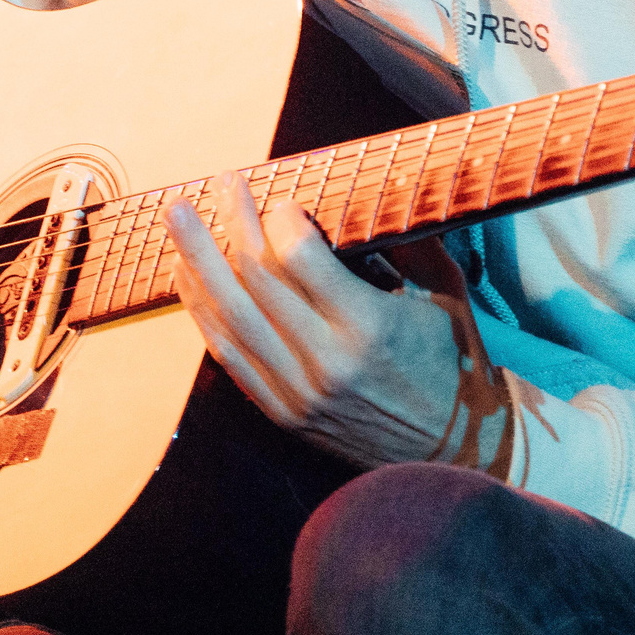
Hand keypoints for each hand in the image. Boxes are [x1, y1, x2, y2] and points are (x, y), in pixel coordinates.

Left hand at [166, 170, 513, 471]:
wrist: (456, 451)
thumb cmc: (454, 362)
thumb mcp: (443, 296)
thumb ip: (407, 244)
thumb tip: (376, 190)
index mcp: (369, 325)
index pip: (299, 256)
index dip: (280, 218)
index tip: (280, 199)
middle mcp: (327, 358)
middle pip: (256, 278)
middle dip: (232, 222)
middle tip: (219, 183)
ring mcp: (298, 391)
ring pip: (231, 316)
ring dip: (198, 262)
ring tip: (177, 220)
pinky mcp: (283, 414)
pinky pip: (230, 357)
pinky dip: (203, 313)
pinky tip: (187, 277)